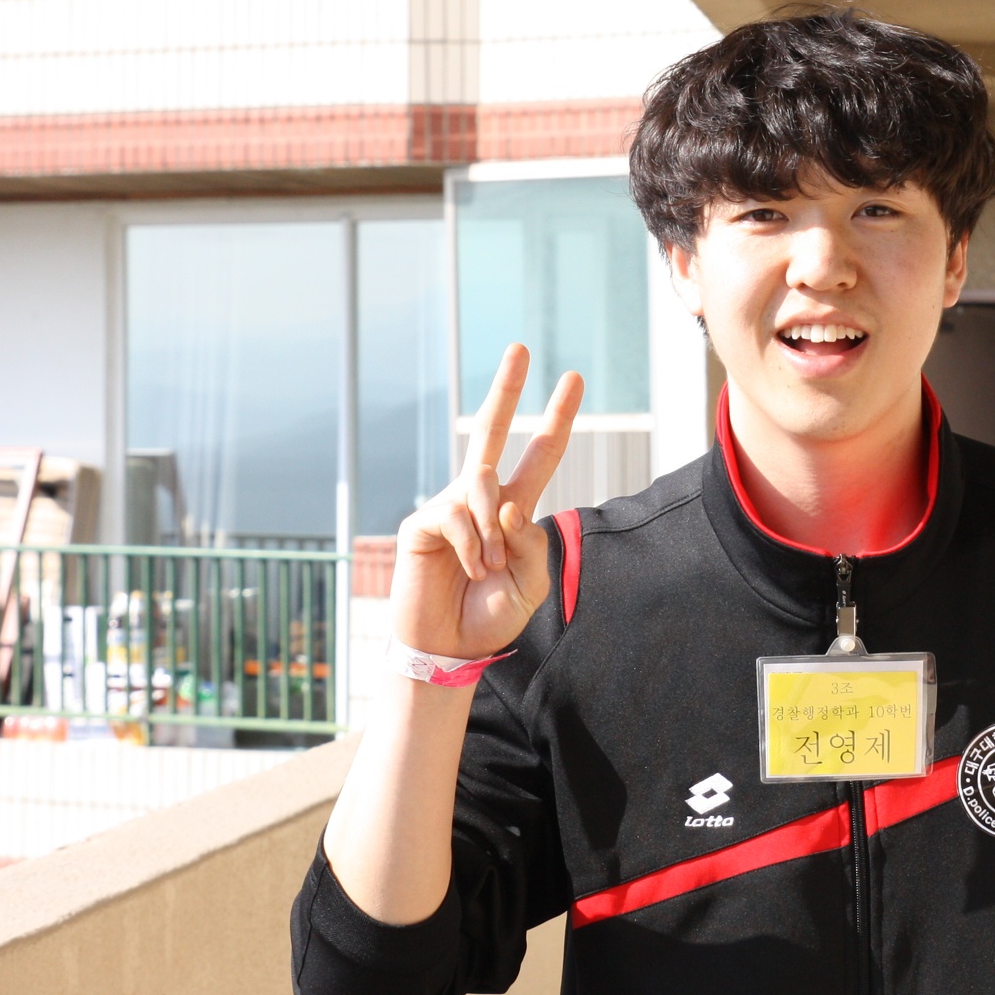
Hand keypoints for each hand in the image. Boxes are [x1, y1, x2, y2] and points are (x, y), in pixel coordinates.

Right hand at [391, 344, 583, 664]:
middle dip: (507, 389)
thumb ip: (530, 542)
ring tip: (485, 569)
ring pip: (481, 484)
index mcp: (512, 510)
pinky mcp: (422, 522)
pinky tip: (466, 569)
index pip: (539, 455)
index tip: (572, 380)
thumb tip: (506, 503)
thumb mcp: (531, 582)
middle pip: (491, 431)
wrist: (449, 648)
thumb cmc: (490, 616)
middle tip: (521, 347)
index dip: (556, 419)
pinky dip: (470, 547)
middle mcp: (480, 499)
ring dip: (491, 533)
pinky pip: (457, 517)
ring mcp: (448, 506)